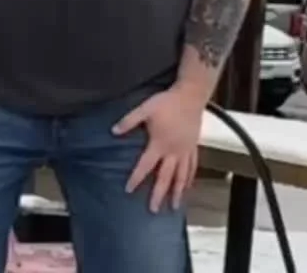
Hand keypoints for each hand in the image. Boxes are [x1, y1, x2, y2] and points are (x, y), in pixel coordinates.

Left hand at [112, 85, 202, 212]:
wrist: (191, 95)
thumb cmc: (167, 102)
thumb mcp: (145, 108)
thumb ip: (129, 120)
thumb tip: (113, 131)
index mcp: (159, 144)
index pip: (145, 165)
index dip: (136, 178)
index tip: (128, 190)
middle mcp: (173, 151)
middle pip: (165, 177)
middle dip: (159, 194)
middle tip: (154, 210)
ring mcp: (185, 150)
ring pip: (181, 176)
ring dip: (178, 191)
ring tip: (175, 206)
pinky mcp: (193, 146)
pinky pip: (192, 166)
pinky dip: (190, 177)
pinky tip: (188, 185)